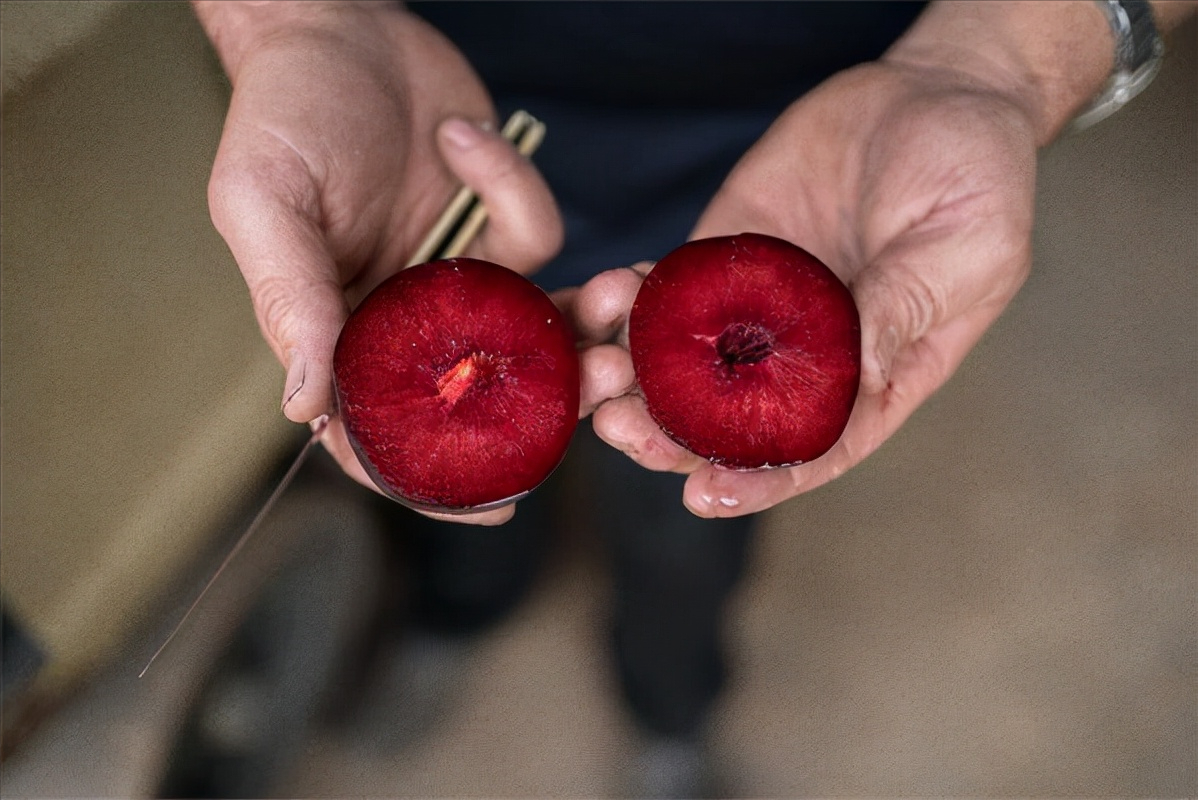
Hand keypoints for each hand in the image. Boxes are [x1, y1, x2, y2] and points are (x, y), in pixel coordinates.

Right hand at [196, 2, 561, 523]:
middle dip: (552, 399)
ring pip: (534, 336)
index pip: (381, 434)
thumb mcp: (265, 200)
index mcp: (340, 336)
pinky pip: (538, 242)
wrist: (339, 26)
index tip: (497, 505)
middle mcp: (403, 324)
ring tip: (613, 297)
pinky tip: (463, 140)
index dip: (432, 481)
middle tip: (609, 384)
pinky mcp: (498, 233)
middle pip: (481, 397)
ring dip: (582, 321)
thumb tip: (307, 409)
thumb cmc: (284, 111)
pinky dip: (514, 189)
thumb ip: (292, 300)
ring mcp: (457, 283)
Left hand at [580, 57, 1044, 516]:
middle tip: (619, 427)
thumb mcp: (965, 249)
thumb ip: (904, 309)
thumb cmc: (975, 179)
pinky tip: (606, 293)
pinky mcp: (725, 256)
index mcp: (876, 377)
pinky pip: (668, 290)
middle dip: (668, 435)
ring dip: (634, 375)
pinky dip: (632, 300)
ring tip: (598, 363)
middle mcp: (806, 355)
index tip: (702, 494)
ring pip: (683, 364)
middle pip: (727, 421)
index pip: (811, 449)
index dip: (756, 481)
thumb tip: (854, 375)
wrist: (935, 94)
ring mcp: (758, 308)